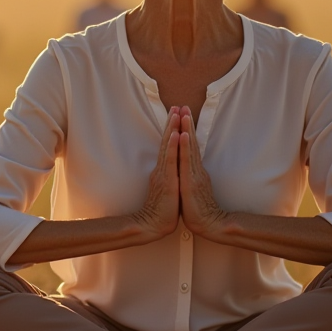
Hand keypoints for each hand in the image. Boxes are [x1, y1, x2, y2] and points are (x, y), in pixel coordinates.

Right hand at [130, 108, 181, 240]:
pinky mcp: (167, 180)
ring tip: (176, 113)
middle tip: (176, 106)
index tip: (177, 115)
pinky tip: (175, 135)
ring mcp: (164, 173)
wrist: (155, 225)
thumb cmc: (164, 210)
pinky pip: (170, 160)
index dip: (172, 130)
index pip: (168, 146)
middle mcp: (162, 168)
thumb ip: (169, 177)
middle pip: (167, 141)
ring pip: (168, 146)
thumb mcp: (168, 189)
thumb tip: (171, 170)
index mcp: (164, 170)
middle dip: (172, 123)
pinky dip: (172, 146)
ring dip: (172, 129)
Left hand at [177, 112, 229, 239]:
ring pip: (188, 147)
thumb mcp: (192, 189)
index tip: (182, 114)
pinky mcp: (190, 182)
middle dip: (186, 123)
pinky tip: (181, 136)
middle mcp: (195, 169)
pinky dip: (183, 147)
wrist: (207, 224)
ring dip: (185, 130)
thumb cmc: (197, 209)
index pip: (189, 146)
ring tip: (183, 114)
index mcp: (194, 171)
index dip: (186, 130)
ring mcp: (194, 174)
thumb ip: (191, 177)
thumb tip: (191, 168)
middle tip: (183, 105)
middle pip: (190, 142)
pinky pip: (185, 162)